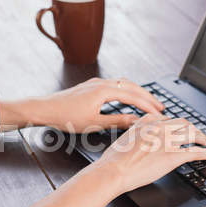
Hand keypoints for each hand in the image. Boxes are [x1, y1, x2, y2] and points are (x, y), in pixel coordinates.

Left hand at [42, 77, 163, 132]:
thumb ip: (116, 121)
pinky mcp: (90, 86)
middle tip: (160, 106)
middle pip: (131, 87)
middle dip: (147, 96)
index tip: (159, 114)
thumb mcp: (93, 123)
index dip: (148, 106)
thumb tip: (135, 120)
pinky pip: (114, 85)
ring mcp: (95, 83)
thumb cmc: (65, 117)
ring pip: (123, 84)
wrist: (44, 109)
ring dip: (137, 92)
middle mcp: (101, 83)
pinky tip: (127, 98)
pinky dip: (126, 90)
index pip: (133, 97)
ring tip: (148, 102)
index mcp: (104, 91)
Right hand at [95, 113, 205, 193]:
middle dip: (193, 128)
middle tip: (199, 134)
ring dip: (203, 138)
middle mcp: (158, 128)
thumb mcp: (123, 138)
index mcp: (146, 123)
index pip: (167, 118)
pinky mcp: (172, 156)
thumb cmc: (114, 159)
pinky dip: (204, 153)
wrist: (114, 170)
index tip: (180, 128)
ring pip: (192, 134)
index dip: (177, 124)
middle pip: (183, 123)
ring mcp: (167, 141)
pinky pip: (193, 152)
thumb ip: (135, 133)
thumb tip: (138, 137)